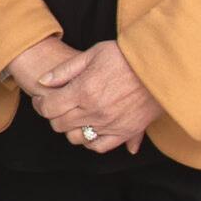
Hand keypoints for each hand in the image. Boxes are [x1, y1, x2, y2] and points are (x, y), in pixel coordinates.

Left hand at [20, 40, 158, 153]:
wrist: (160, 65)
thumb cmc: (126, 55)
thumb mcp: (93, 54)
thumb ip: (65, 70)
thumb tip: (43, 82)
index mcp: (83, 90)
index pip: (48, 108)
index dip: (40, 104)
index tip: (41, 99)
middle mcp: (94, 111)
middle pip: (59, 124)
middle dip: (53, 115)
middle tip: (56, 106)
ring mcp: (110, 124)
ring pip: (76, 138)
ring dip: (70, 129)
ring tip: (74, 117)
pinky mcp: (125, 132)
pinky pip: (100, 146)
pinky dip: (91, 141)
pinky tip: (90, 130)